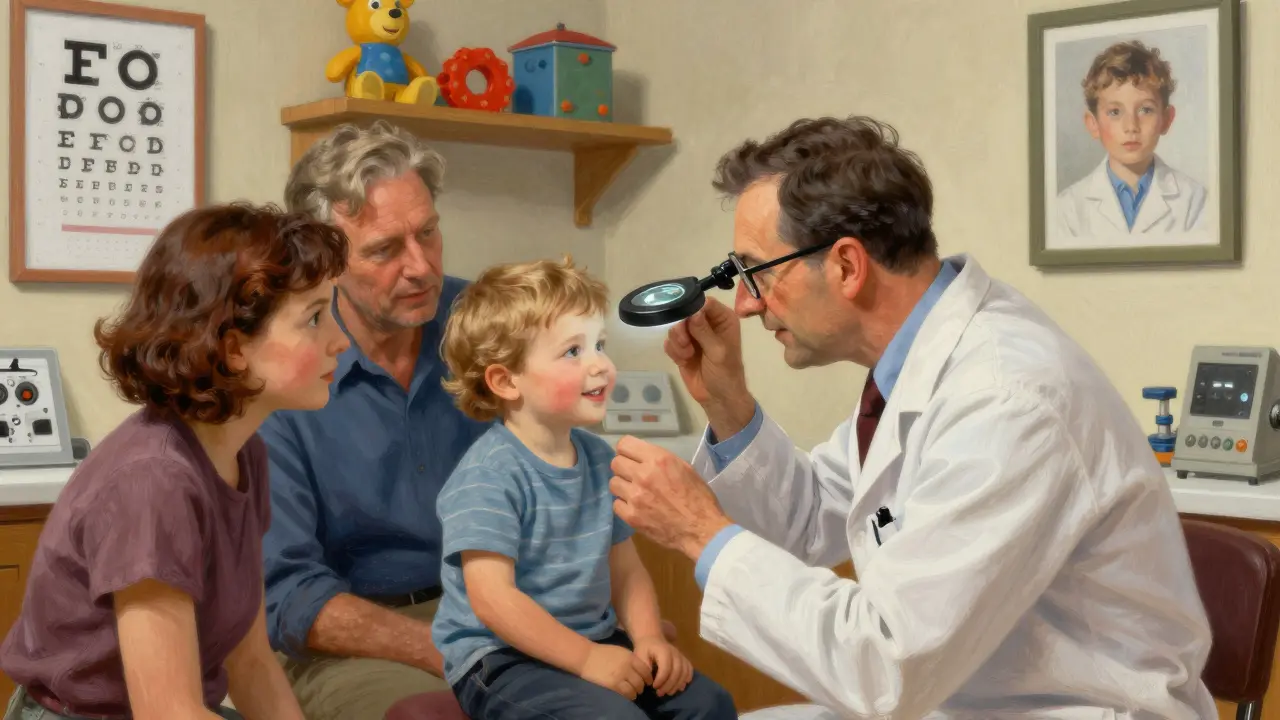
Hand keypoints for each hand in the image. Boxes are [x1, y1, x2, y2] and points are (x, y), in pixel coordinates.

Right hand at [579, 642, 652, 698]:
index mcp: (630, 657)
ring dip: (636, 691)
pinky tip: (629, 695)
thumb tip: (639, 669)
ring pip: (636, 688)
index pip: (645, 670)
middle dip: (642, 686)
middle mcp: (628, 666)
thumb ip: (630, 659)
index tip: (647, 681)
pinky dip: (630, 695)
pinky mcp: (613, 684)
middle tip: (640, 688)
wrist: (587, 656)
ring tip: (634, 693)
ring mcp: (621, 676)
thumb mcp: (620, 651)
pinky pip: (627, 692)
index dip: (648, 677)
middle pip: (642, 680)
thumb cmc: (602, 653)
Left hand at [610, 436, 731, 558]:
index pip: (624, 444)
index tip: (631, 456)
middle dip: (624, 467)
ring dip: (623, 486)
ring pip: (613, 483)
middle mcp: (643, 475)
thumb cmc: (698, 497)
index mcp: (658, 459)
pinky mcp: (631, 516)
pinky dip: (624, 505)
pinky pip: (616, 504)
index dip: (626, 450)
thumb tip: (642, 458)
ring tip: (635, 492)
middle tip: (633, 475)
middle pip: (615, 463)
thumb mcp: (684, 468)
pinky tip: (636, 507)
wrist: (701, 529)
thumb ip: (660, 460)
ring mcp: (635, 497)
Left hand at [632, 637, 692, 696]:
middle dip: (669, 685)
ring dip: (677, 685)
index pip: (666, 668)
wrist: (651, 639)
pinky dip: (686, 679)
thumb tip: (649, 680)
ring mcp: (681, 656)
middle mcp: (675, 653)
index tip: (654, 687)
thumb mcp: (640, 656)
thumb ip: (644, 667)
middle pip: (677, 671)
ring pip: (684, 672)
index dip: (661, 680)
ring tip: (668, 692)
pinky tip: (680, 687)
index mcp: (664, 651)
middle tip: (660, 693)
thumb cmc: (644, 649)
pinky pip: (689, 670)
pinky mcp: (684, 659)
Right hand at [664, 297, 754, 437]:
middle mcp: (707, 323)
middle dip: (682, 329)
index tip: (687, 321)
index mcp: (722, 319)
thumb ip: (704, 331)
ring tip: (687, 354)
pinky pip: (670, 342)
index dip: (693, 308)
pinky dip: (674, 351)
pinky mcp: (681, 348)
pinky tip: (683, 360)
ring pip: (675, 327)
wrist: (717, 398)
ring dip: (678, 342)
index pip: (705, 302)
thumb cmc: (725, 373)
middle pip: (685, 313)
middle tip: (686, 343)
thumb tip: (693, 312)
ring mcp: (693, 335)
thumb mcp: (718, 352)